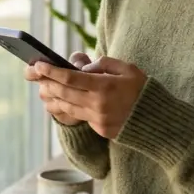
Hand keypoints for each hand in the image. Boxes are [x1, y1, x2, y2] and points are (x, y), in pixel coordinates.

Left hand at [30, 56, 146, 138]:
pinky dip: (67, 107)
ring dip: (53, 97)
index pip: (70, 78)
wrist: (157, 121)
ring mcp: (98, 119)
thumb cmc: (142, 89)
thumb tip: (83, 68)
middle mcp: (98, 104)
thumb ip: (104, 64)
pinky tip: (60, 100)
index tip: (38, 65)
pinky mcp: (100, 129)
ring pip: (67, 107)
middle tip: (36, 75)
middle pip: (64, 93)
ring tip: (45, 88)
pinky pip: (79, 116)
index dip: (51, 71)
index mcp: (105, 86)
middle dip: (47, 83)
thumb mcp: (127, 69)